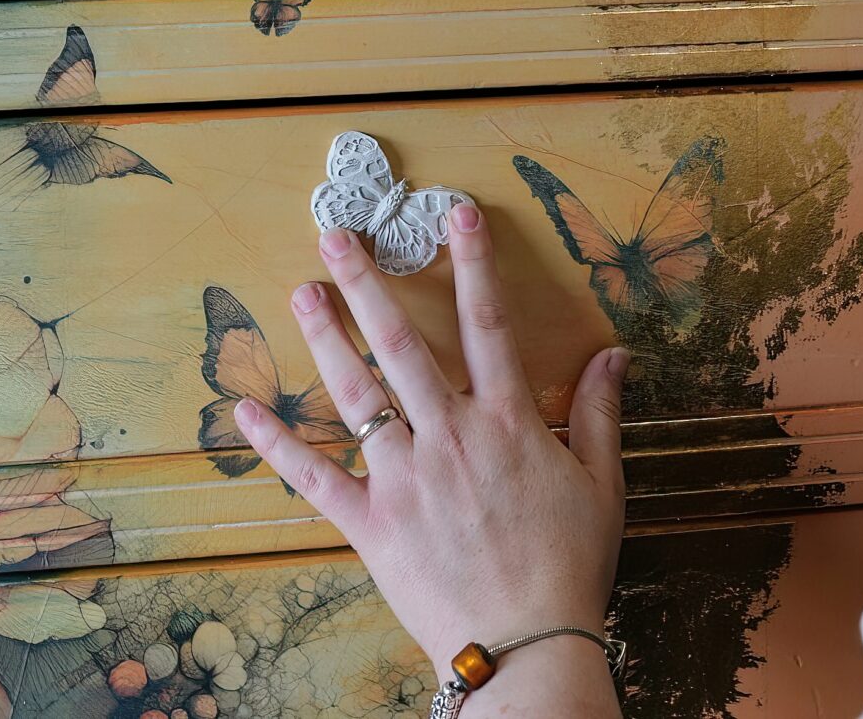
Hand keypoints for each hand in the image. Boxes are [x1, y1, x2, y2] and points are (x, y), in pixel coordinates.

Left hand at [235, 205, 627, 698]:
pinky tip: (247, 409)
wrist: (529, 647)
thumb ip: (599, 413)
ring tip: (301, 293)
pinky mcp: (371, 524)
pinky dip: (277, 445)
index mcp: (507, 422)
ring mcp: (405, 479)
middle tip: (335, 235)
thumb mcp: (601, 485)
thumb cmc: (569, 567)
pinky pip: (315, 478)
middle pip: (402, 343)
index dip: (473, 264)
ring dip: (325, 339)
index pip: (489, 324)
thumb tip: (614, 355)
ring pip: (356, 394)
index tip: (456, 216)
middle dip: (367, 282)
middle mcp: (451, 436)